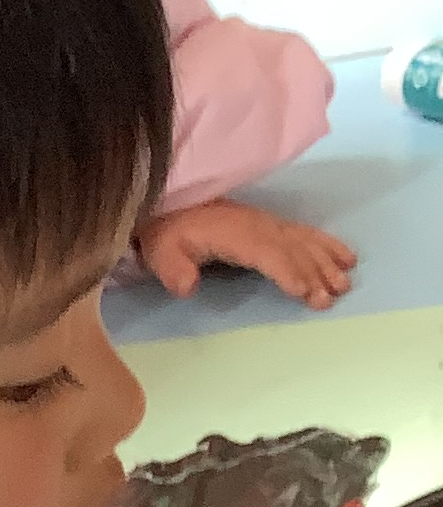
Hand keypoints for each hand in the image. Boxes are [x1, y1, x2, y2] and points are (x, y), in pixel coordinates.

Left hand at [136, 201, 355, 310]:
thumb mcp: (162, 255)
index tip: (302, 290)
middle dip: (315, 273)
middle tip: (332, 297)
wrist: (170, 209)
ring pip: (304, 242)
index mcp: (235, 234)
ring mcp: (268, 224)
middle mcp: (258, 226)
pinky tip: (345, 258)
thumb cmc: (168, 236)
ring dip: (327, 262)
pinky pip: (306, 234)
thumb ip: (175, 271)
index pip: (267, 254)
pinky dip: (328, 245)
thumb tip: (187, 287)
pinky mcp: (272, 226)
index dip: (285, 271)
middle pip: (293, 250)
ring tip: (344, 284)